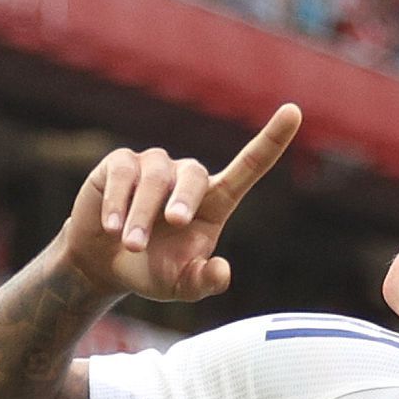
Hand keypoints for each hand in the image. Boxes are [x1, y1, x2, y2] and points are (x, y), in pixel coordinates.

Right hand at [54, 103, 299, 306]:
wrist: (104, 264)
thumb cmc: (152, 271)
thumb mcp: (180, 287)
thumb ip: (203, 283)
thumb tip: (222, 272)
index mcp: (214, 202)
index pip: (248, 166)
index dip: (271, 139)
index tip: (294, 111)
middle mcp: (186, 178)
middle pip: (194, 174)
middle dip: (184, 198)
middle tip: (175, 223)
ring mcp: (154, 166)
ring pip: (154, 179)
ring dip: (141, 214)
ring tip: (130, 244)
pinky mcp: (120, 164)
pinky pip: (123, 174)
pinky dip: (117, 203)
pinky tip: (110, 228)